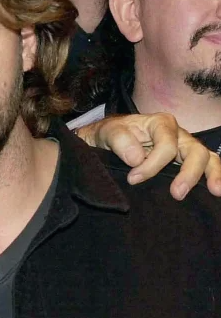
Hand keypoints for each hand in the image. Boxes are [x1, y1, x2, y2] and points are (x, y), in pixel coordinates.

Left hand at [75, 112, 220, 199]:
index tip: (133, 178)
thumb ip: (120, 140)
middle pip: (195, 151)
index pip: (166, 145)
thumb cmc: (111, 134)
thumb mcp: (108, 132)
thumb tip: (136, 158)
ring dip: (213, 175)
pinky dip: (215, 177)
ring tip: (216, 192)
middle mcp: (178, 134)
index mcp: (160, 123)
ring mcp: (185, 148)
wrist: (108, 140)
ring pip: (207, 159)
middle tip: (176, 193)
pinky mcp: (186, 162)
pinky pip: (207, 167)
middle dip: (189, 173)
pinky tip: (217, 192)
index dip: (152, 164)